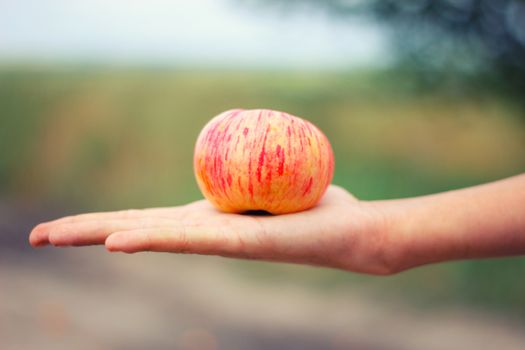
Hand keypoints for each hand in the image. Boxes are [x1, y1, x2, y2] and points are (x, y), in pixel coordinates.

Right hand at [29, 185, 392, 274]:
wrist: (354, 232)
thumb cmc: (314, 205)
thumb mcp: (272, 176)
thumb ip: (246, 168)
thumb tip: (237, 149)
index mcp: (207, 221)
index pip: (146, 221)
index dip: (107, 223)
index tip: (70, 228)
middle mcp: (205, 236)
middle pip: (136, 232)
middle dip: (86, 234)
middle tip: (37, 239)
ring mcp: (219, 244)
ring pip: (152, 238)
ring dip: (102, 237)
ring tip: (53, 239)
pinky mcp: (241, 245)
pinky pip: (193, 237)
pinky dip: (152, 238)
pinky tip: (116, 242)